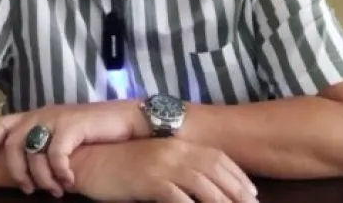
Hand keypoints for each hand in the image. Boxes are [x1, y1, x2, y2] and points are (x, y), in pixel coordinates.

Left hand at [0, 101, 146, 196]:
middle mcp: (42, 113)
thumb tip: (27, 167)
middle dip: (17, 172)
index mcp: (36, 114)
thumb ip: (44, 141)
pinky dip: (60, 173)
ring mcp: (57, 118)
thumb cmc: (94, 130)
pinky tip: (70, 181)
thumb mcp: (62, 132)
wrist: (126, 119)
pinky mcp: (72, 125)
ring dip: (42, 178)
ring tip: (54, 191)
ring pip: (33, 154)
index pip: (0, 125)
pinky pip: (56, 155)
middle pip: (12, 145)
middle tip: (29, 190)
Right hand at [71, 137, 258, 202]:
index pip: (217, 158)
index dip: (238, 176)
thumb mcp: (154, 160)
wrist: (90, 160)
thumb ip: (177, 167)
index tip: (252, 193)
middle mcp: (174, 151)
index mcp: (177, 144)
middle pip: (215, 172)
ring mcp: (162, 164)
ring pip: (202, 186)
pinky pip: (177, 198)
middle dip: (237, 192)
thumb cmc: (121, 164)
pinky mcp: (149, 180)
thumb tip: (201, 183)